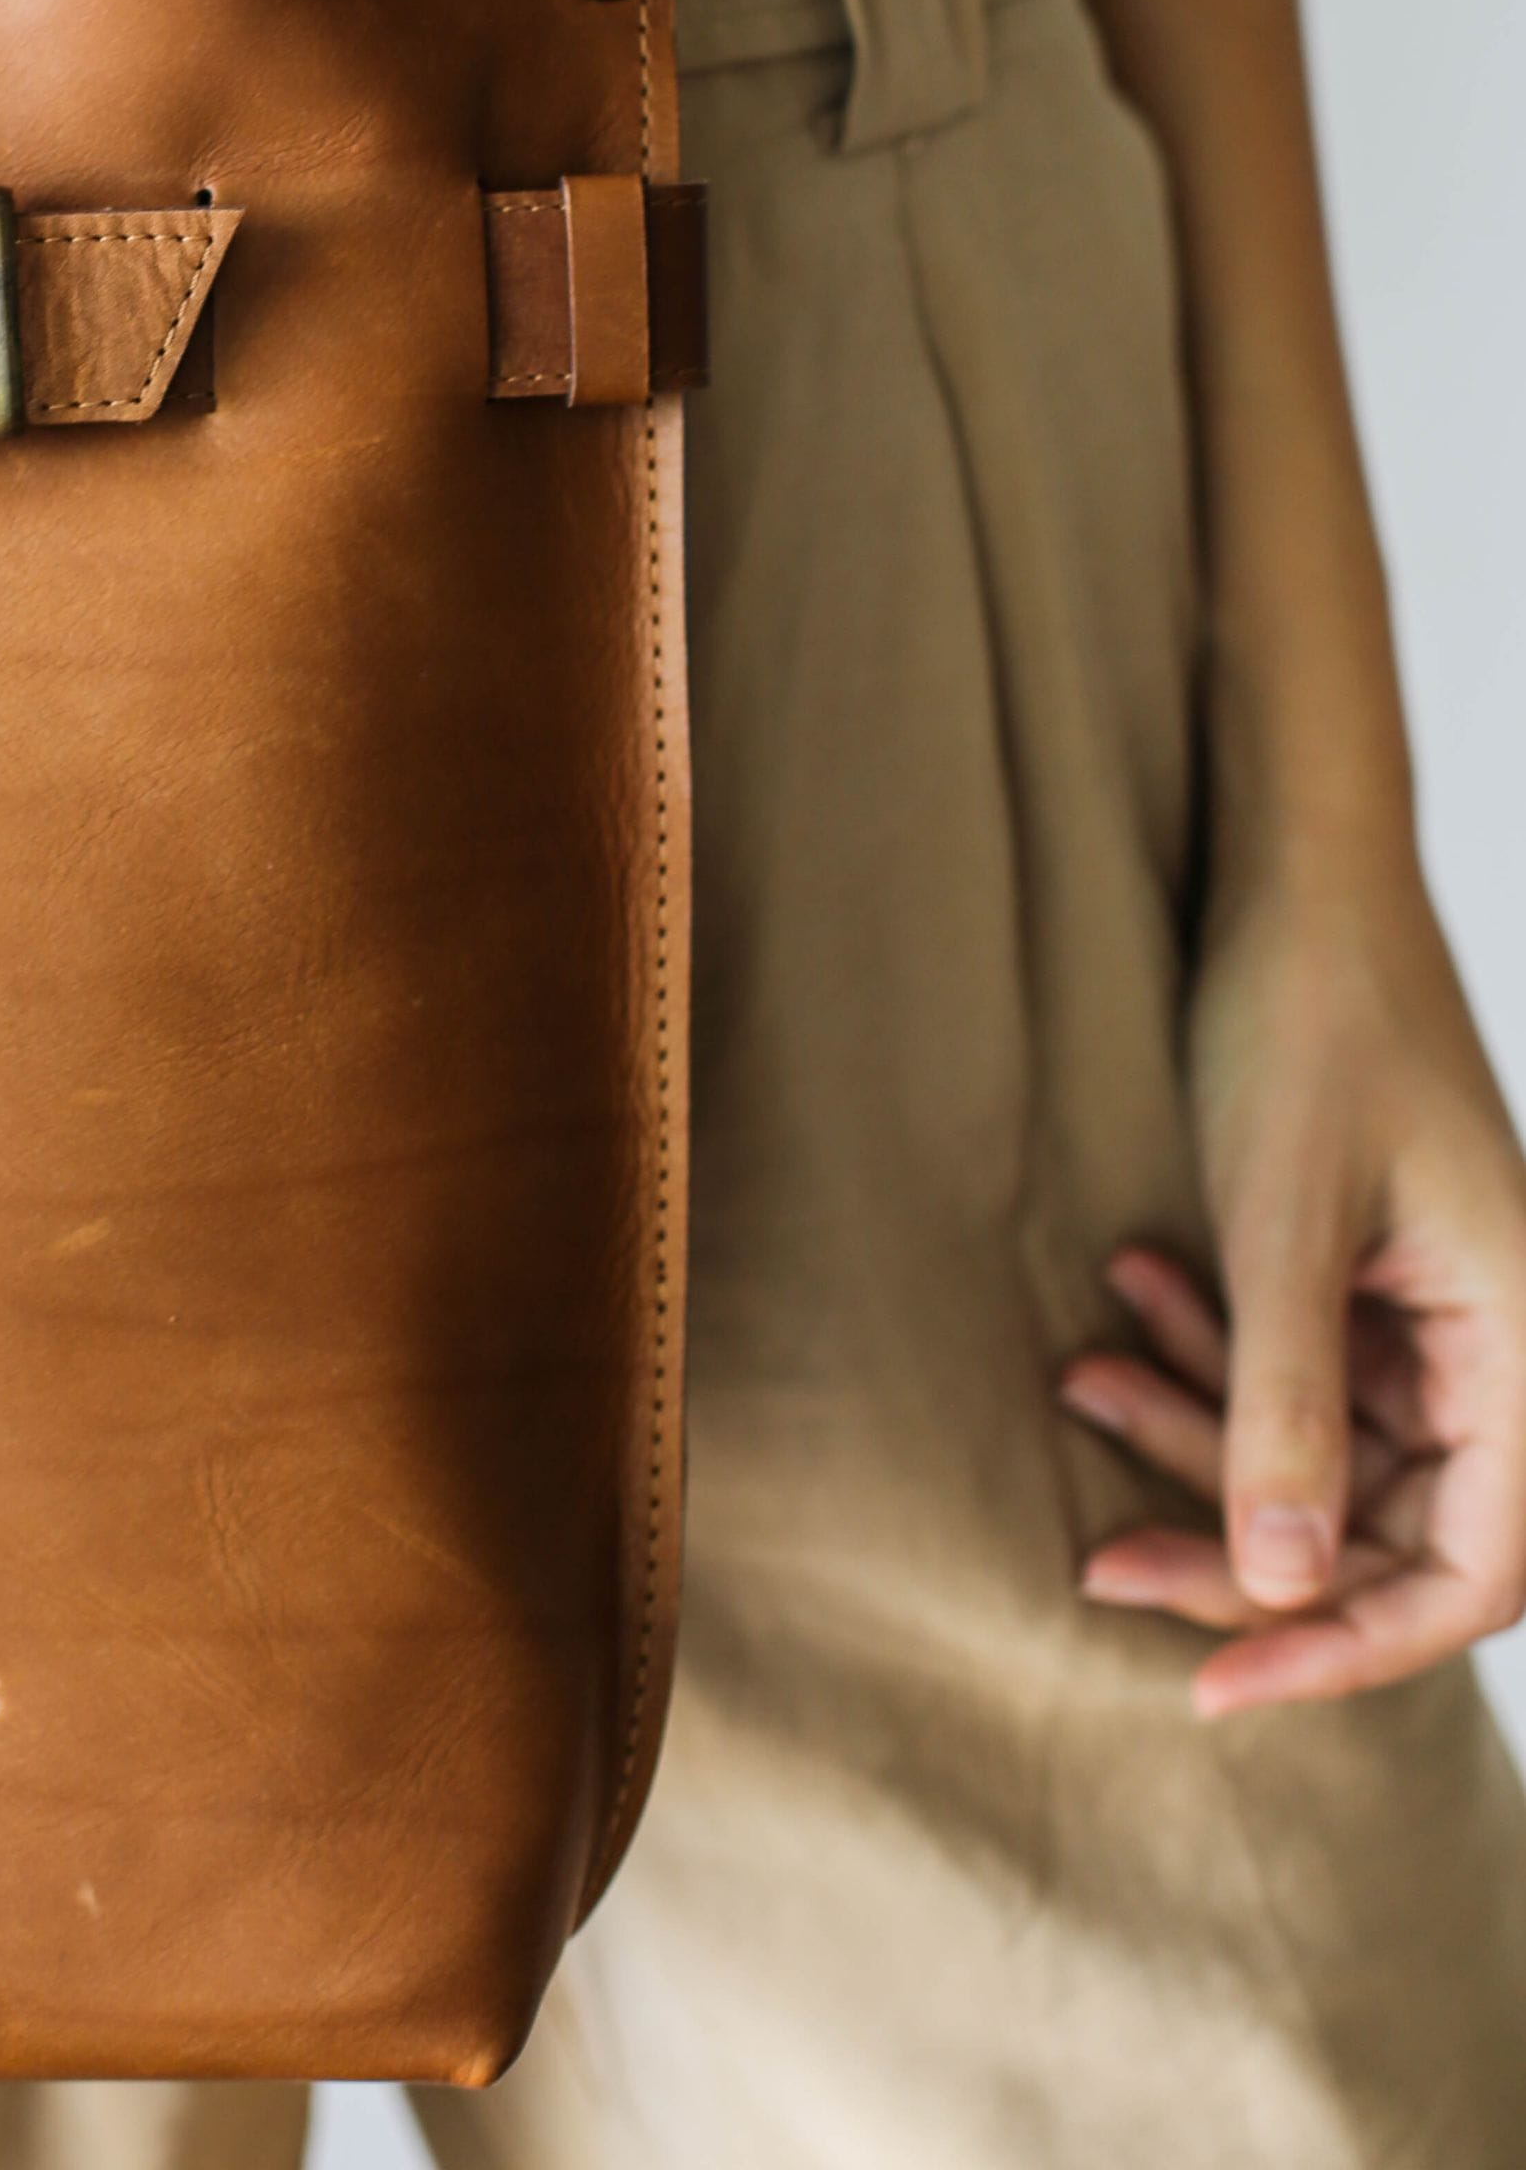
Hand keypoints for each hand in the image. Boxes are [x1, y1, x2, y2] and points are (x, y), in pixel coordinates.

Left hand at [1059, 875, 1525, 1715]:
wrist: (1292, 880)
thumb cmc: (1310, 1023)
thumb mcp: (1282, 1221)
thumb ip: (1286, 1406)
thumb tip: (1279, 1590)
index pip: (1467, 1574)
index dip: (1345, 1646)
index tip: (1215, 1686)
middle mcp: (1503, 1353)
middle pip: (1380, 1532)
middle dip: (1237, 1539)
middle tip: (1101, 1554)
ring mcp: (1437, 1324)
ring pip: (1319, 1457)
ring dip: (1203, 1428)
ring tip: (1081, 1370)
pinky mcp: (1374, 1286)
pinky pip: (1297, 1376)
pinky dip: (1212, 1356)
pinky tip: (1126, 1293)